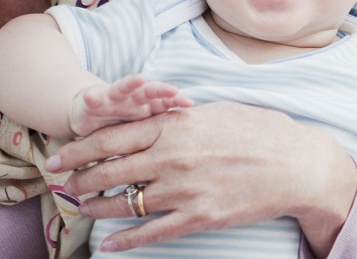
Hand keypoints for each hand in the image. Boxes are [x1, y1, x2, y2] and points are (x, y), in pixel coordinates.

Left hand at [46, 102, 356, 255]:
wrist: (297, 166)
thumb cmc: (262, 133)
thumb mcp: (216, 112)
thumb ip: (179, 117)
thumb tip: (154, 117)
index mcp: (176, 126)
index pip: (113, 137)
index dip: (80, 149)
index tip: (60, 157)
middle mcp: (174, 157)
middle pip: (110, 170)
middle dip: (79, 179)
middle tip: (59, 185)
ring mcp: (185, 189)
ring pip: (125, 203)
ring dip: (97, 208)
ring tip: (81, 209)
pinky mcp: (199, 217)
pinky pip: (152, 232)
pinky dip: (125, 240)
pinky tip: (108, 244)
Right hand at [68, 74, 193, 136]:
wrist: (91, 112)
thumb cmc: (123, 126)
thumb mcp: (143, 134)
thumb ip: (160, 141)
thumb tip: (185, 159)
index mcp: (148, 108)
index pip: (165, 103)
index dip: (176, 102)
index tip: (189, 103)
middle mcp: (133, 99)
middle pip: (150, 92)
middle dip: (161, 90)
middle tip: (173, 90)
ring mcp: (113, 97)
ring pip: (124, 88)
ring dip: (131, 83)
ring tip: (140, 79)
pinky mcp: (93, 100)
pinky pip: (93, 98)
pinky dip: (92, 97)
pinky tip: (91, 97)